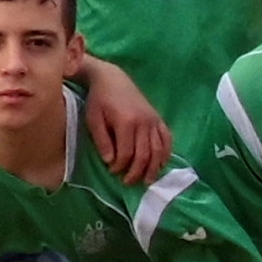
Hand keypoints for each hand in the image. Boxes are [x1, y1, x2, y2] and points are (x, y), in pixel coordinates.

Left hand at [82, 66, 169, 185]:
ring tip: (147, 181)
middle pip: (144, 155)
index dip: (120, 167)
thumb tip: (110, 161)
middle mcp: (144, 122)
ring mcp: (153, 120)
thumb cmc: (99, 100)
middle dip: (136, 172)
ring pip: (158, 150)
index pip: (126, 153)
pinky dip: (165, 153)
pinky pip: (167, 138)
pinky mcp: (158, 118)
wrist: (112, 79)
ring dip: (153, 168)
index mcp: (126, 122)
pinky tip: (161, 164)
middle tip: (128, 182)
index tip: (112, 172)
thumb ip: (102, 141)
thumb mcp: (93, 120)